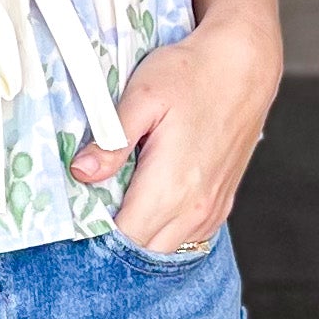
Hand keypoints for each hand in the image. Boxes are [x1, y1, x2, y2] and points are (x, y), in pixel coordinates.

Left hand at [72, 4, 280, 252]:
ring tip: (114, 213)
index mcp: (171, 186)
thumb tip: (82, 172)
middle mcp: (194, 208)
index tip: (74, 223)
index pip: (124, 239)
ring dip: (138, 240)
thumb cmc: (192, 73)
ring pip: (165, 251)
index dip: (94, 237)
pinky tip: (145, 210)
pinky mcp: (220, 206)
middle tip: (88, 217)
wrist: (244, 65)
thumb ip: (112, 139)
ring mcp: (211, 210)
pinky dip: (163, 234)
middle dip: (113, 244)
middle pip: (143, 253)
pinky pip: (186, 239)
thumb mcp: (143, 96)